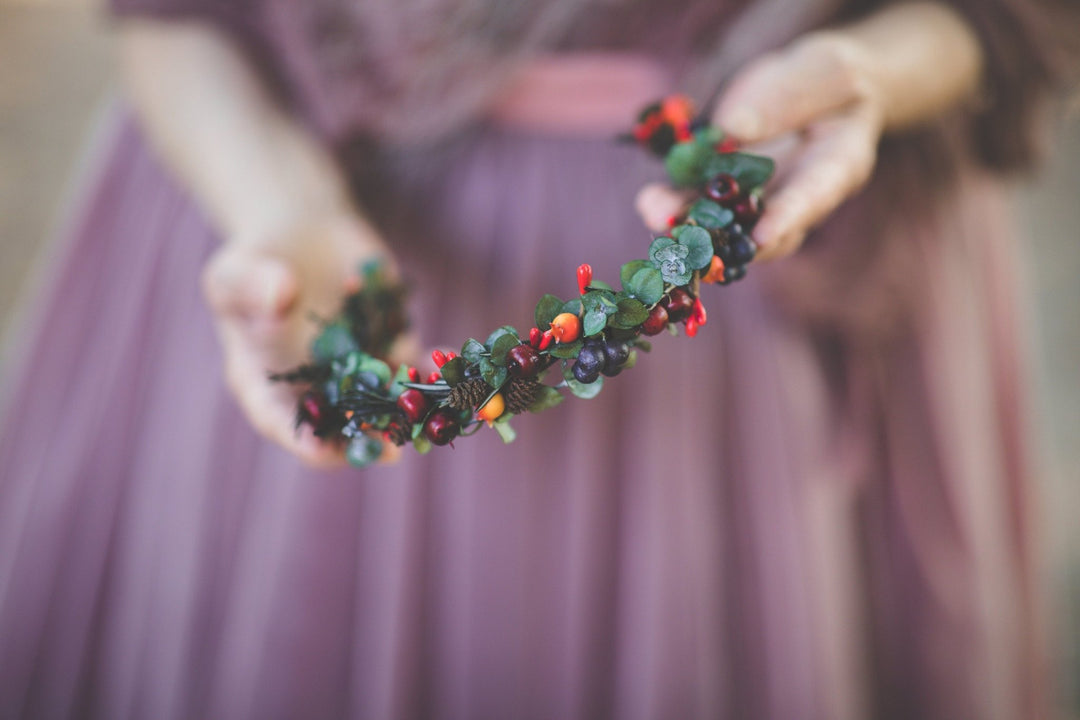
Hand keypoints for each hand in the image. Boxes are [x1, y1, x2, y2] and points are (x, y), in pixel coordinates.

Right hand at [201, 213, 415, 466]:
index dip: (304, 442)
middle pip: (344, 428)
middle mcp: (319, 392)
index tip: (322, 450)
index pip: (284, 425)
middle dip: (369, 439)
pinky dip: (436, 369)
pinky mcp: (393, 351)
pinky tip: (448, 357)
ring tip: (431, 409)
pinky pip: (418, 369)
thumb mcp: (236, 272)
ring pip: (390, 405)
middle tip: (392, 449)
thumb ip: (252, 288)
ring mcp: (360, 375)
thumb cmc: (256, 261)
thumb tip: (280, 295)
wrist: (304, 235)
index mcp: (268, 389)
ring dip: (412, 412)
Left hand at [638, 32, 884, 260]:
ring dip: (689, 223)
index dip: (788, 219)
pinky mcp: (721, 182)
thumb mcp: (826, 70)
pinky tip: (651, 200)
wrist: (811, 84)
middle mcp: (792, 195)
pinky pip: (698, 199)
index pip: (813, 197)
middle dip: (727, 237)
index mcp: (835, 167)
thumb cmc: (831, 78)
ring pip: (724, 222)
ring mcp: (754, 194)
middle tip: (696, 237)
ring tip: (657, 213)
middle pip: (762, 228)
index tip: (763, 236)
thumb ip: (788, 98)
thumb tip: (733, 130)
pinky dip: (675, 203)